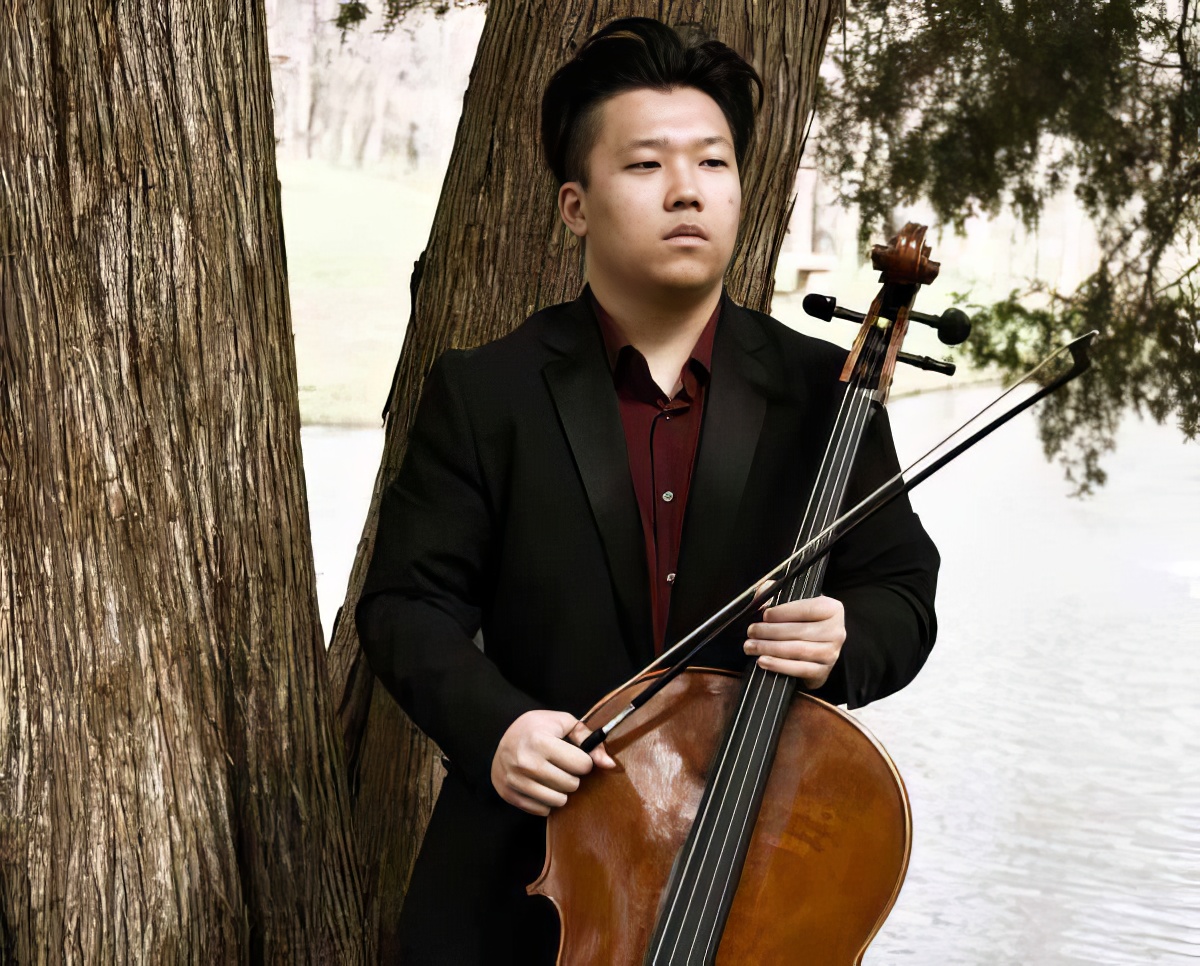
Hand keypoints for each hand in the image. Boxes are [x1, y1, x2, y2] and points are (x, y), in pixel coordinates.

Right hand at [490, 709, 616, 815]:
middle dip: (573, 776)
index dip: (584, 760)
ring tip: (553, 776)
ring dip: (561, 790)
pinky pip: (542, 810)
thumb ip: (589, 740)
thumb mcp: (562, 723)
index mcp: (540, 740)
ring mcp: (516, 780)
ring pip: (559, 801)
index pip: (582, 765)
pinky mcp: (510, 795)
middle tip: (563, 766)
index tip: (575, 755)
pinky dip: (546, 801)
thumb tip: (609, 765)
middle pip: (571, 785)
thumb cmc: (537, 728)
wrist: (500, 738)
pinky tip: (541, 785)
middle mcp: (526, 762)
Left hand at [744, 591, 845, 688]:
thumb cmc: (801, 622)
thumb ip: (775, 592)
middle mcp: (836, 632)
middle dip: (770, 631)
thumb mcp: (792, 602)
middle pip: (799, 631)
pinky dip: (778, 665)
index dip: (783, 612)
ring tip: (751, 646)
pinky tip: (763, 660)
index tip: (764, 615)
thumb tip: (761, 593)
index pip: (807, 609)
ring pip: (797, 650)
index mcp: (832, 609)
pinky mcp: (823, 672)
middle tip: (751, 631)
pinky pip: (799, 669)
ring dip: (769, 648)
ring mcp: (831, 654)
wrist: (813, 649)